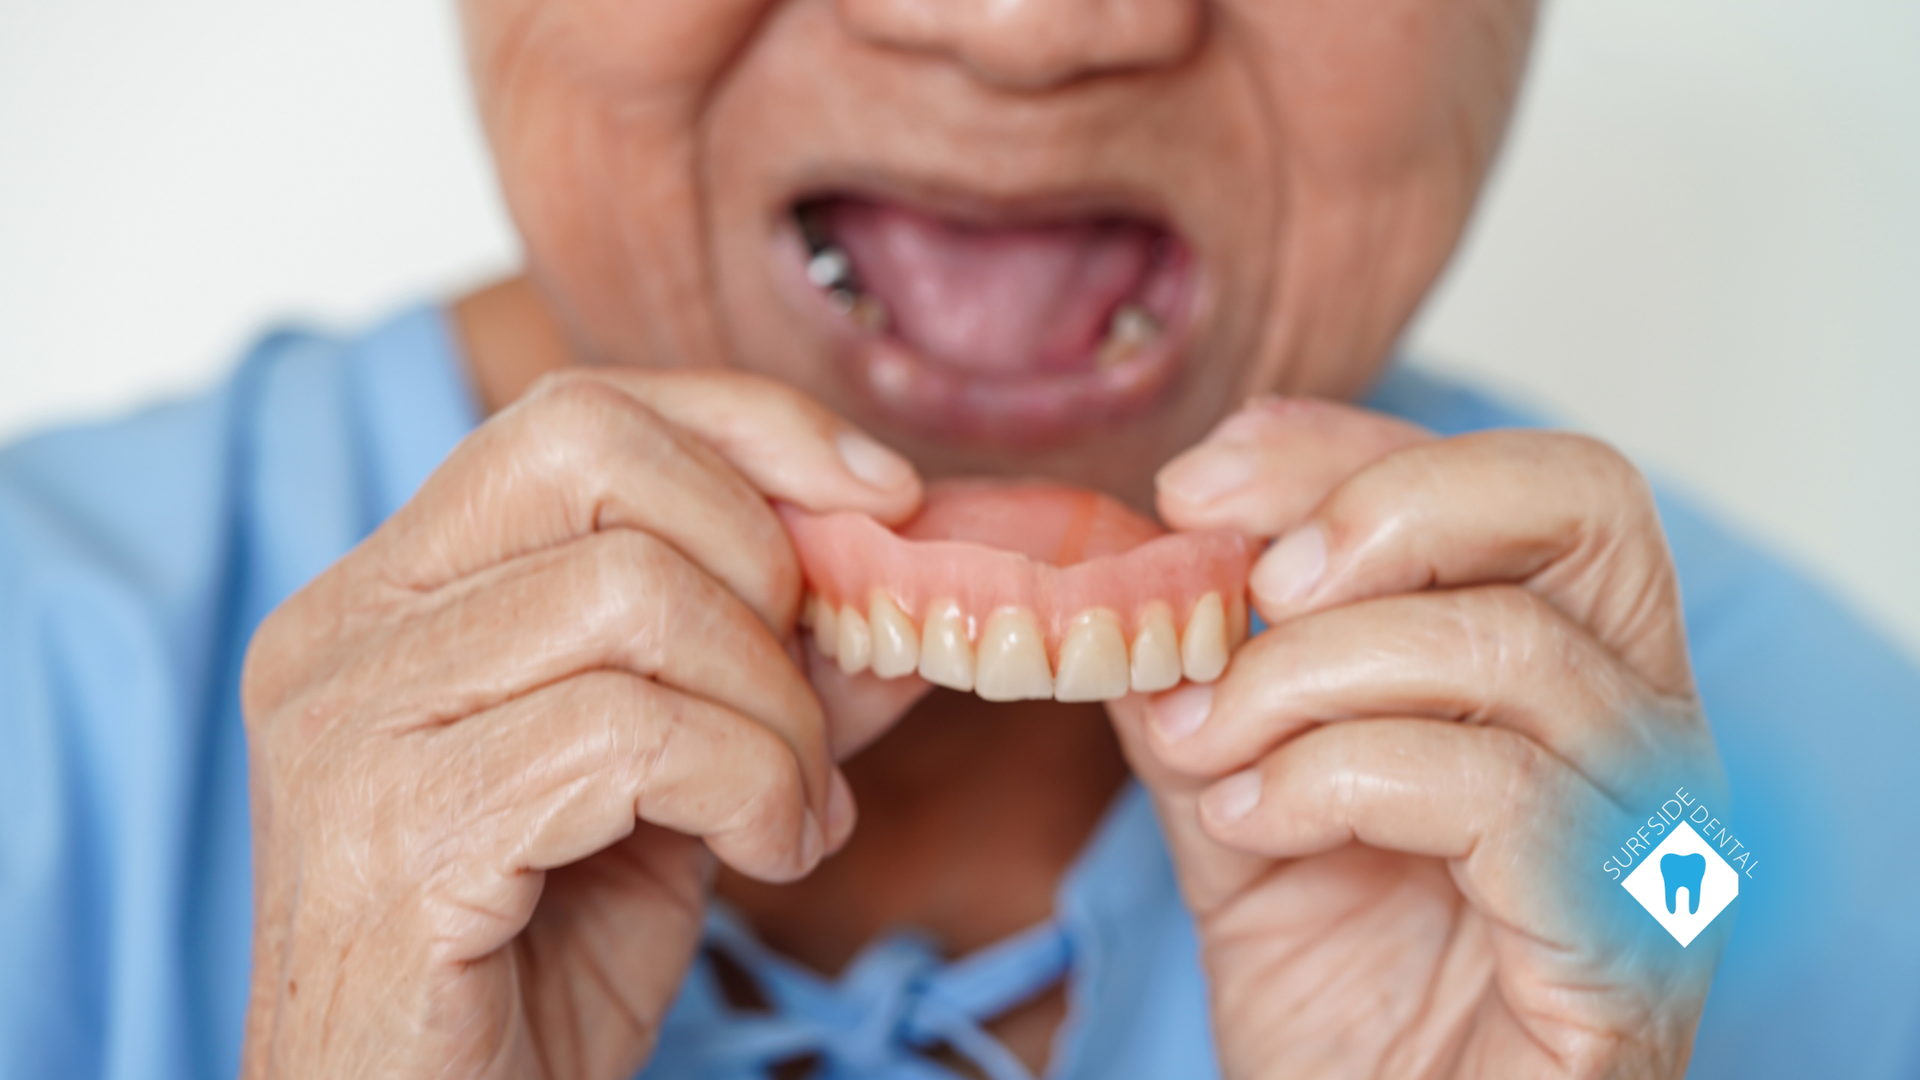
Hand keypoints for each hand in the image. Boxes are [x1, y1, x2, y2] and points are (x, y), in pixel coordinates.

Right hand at [238, 369, 924, 1078]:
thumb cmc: (537, 967)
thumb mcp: (677, 782)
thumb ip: (768, 669)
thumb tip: (906, 575)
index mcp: (393, 593)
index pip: (575, 414)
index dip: (747, 425)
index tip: (882, 492)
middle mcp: (344, 629)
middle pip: (593, 456)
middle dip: (762, 561)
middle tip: (806, 700)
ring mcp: (350, 725)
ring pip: (634, 599)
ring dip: (773, 710)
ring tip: (794, 810)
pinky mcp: (392, 830)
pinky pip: (629, 735)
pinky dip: (750, 787)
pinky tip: (765, 855)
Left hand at [1113, 399, 1726, 1078]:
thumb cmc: (1344, 1007)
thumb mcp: (1244, 813)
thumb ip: (1208, 691)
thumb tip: (1134, 578)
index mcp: (1565, 672)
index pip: (1509, 481)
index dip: (1347, 451)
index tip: (1198, 486)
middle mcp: (1639, 730)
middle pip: (1582, 502)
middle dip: (1381, 509)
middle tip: (1248, 585)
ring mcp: (1652, 834)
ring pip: (1514, 648)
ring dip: (1310, 677)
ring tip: (1210, 747)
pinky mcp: (1629, 944)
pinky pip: (1503, 796)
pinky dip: (1338, 781)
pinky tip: (1253, 825)